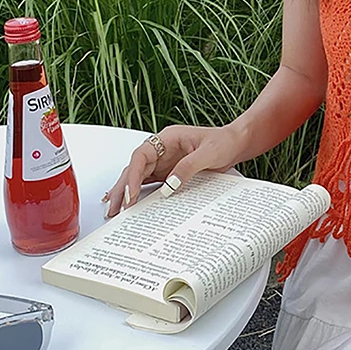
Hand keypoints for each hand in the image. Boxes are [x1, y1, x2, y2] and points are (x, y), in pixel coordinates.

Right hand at [102, 124, 248, 217]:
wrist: (236, 143)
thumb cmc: (224, 142)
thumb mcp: (209, 153)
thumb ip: (188, 167)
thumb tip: (168, 187)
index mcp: (168, 137)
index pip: (142, 155)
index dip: (133, 175)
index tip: (130, 194)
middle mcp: (161, 148)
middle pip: (135, 167)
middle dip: (123, 188)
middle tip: (115, 210)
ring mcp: (163, 160)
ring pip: (138, 176)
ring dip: (126, 192)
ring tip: (114, 212)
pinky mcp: (168, 171)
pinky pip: (149, 182)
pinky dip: (137, 193)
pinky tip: (127, 203)